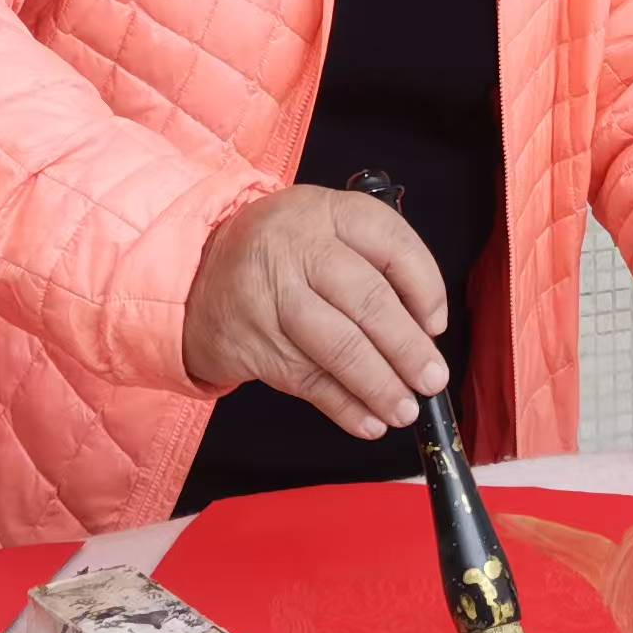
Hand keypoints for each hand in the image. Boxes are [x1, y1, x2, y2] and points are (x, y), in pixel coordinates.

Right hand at [182, 185, 451, 438]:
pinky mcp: (251, 341)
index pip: (391, 243)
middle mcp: (296, 246)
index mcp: (326, 211)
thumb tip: (424, 333)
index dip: (424, 288)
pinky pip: (307, 380)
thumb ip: (372, 266)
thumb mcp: (323, 233)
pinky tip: (368, 420)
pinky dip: (344, 406)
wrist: (196, 275)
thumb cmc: (280, 257)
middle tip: (432, 379)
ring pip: (338, 346)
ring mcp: (269, 294)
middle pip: (367, 300)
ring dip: (379, 385)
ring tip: (404, 409)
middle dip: (407, 348)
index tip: (436, 325)